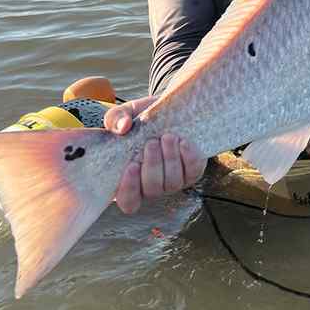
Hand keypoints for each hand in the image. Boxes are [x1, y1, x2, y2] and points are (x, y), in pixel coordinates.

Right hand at [104, 96, 206, 213]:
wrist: (169, 108)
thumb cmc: (142, 118)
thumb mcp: (125, 115)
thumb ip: (116, 119)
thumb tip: (123, 127)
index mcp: (130, 178)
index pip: (128, 200)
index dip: (129, 189)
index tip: (132, 165)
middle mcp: (152, 185)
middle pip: (152, 190)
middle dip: (152, 165)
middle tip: (151, 142)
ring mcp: (173, 180)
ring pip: (173, 183)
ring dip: (170, 159)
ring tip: (167, 137)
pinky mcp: (192, 171)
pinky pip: (193, 172)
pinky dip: (189, 158)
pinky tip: (183, 142)